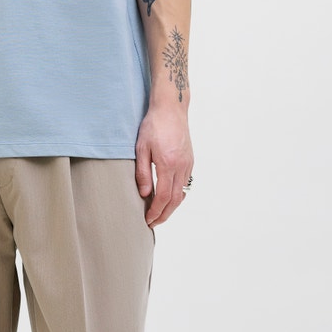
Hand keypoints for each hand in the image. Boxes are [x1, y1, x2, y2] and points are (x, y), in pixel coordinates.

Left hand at [135, 105, 193, 227]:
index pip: (162, 197)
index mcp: (167, 164)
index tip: (148, 220)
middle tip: (154, 223)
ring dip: (172, 206)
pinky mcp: (190, 160)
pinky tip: (169, 196)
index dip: (155, 211)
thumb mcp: (141, 148)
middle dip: (164, 214)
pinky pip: (185, 183)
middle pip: (174, 200)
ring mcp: (187, 164)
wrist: (171, 108)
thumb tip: (144, 194)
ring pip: (182, 193)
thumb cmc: (153, 125)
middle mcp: (181, 167)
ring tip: (160, 213)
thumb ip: (143, 172)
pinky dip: (178, 194)